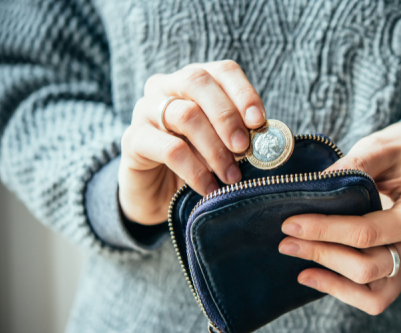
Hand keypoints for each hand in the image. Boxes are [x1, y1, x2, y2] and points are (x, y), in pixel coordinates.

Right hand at [119, 60, 264, 224]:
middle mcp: (167, 86)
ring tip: (231, 176)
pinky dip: (195, 171)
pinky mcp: (132, 139)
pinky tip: (209, 188)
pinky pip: (169, 149)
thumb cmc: (198, 163)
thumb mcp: (223, 146)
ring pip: (185, 115)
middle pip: (199, 82)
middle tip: (243, 148)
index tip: (259, 121)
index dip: (244, 93)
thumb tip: (268, 138)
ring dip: (215, 149)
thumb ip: (241, 135)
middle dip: (227, 116)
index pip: (223, 71)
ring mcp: (145, 109)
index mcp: (195, 81)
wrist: (158, 194)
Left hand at [278, 121, 400, 314]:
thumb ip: (353, 165)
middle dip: (321, 254)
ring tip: (297, 259)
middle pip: (366, 266)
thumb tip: (313, 187)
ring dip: (329, 278)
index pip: (368, 233)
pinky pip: (373, 297)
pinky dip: (342, 290)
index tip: (291, 223)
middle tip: (286, 240)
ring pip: (371, 292)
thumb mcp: (382, 146)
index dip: (325, 230)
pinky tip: (312, 275)